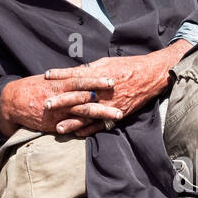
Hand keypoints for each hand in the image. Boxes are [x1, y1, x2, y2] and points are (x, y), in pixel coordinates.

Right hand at [0, 71, 123, 136]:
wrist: (12, 102)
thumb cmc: (33, 87)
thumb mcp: (50, 80)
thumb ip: (67, 77)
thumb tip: (84, 71)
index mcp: (59, 83)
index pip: (81, 80)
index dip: (97, 80)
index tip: (112, 79)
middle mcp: (61, 97)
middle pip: (86, 96)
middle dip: (105, 97)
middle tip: (122, 96)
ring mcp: (59, 112)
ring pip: (84, 113)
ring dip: (102, 114)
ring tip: (118, 115)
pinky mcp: (55, 124)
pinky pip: (74, 127)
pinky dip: (88, 128)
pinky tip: (102, 128)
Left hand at [42, 40, 190, 134]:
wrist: (151, 75)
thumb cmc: (128, 66)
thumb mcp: (106, 63)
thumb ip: (89, 69)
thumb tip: (72, 72)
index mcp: (100, 75)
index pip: (76, 76)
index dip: (61, 76)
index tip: (46, 77)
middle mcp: (104, 91)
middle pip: (79, 97)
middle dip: (62, 102)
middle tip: (46, 105)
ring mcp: (110, 104)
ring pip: (88, 115)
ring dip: (72, 123)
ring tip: (58, 128)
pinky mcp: (118, 113)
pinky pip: (101, 124)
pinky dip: (89, 130)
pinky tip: (78, 134)